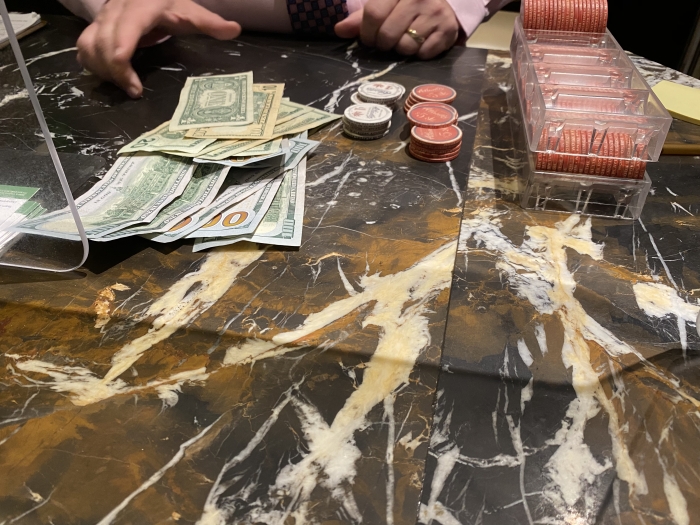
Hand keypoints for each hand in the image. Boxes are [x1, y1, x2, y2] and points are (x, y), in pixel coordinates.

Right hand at [77, 0, 240, 97]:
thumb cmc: (171, 2)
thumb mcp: (191, 11)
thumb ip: (211, 23)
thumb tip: (235, 29)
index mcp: (139, 9)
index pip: (121, 38)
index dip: (122, 66)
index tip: (136, 90)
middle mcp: (115, 12)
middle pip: (101, 47)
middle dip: (115, 74)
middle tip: (134, 91)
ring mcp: (101, 18)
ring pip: (87, 46)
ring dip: (101, 71)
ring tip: (123, 84)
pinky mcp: (94, 25)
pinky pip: (83, 46)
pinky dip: (91, 64)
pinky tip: (109, 75)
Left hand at [335, 0, 459, 59]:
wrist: (442, 5)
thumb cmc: (405, 7)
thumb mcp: (383, 6)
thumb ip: (360, 19)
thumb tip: (340, 30)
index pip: (373, 13)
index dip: (367, 33)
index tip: (370, 38)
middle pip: (388, 35)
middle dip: (383, 44)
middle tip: (388, 41)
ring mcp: (435, 12)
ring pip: (406, 46)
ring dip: (402, 49)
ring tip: (406, 39)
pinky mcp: (448, 29)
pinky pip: (424, 53)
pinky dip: (420, 54)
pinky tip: (421, 42)